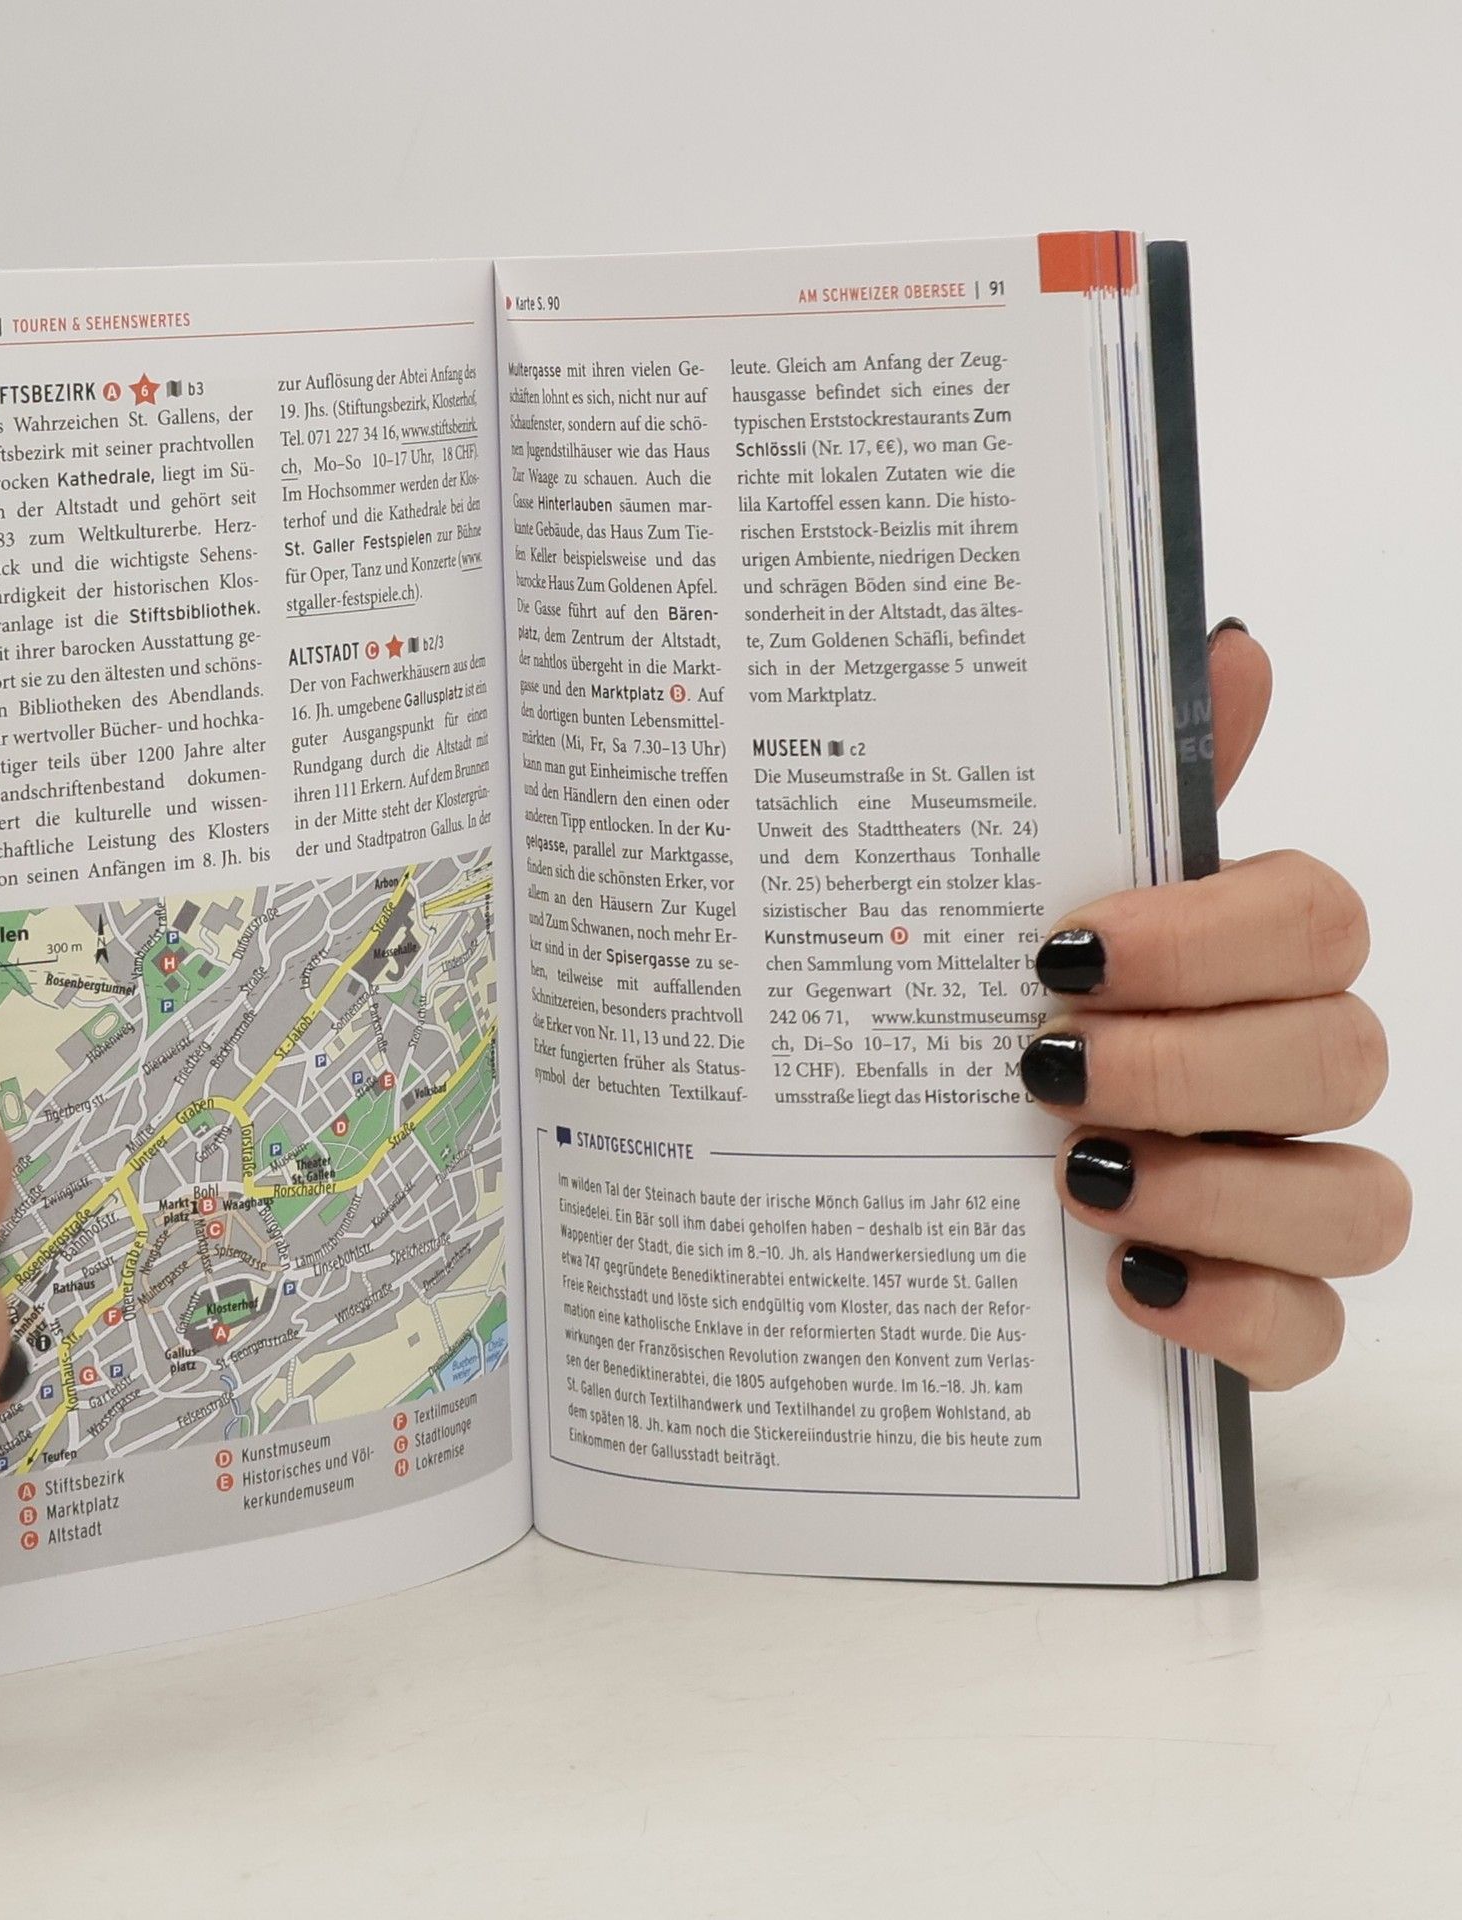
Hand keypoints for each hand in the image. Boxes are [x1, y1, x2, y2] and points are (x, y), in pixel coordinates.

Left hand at [1021, 623, 1408, 1387]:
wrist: (852, 1171)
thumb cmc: (951, 1013)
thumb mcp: (992, 898)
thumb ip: (1114, 790)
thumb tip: (1230, 644)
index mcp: (1225, 961)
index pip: (1317, 918)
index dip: (1209, 935)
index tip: (1059, 952)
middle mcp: (1276, 1073)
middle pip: (1348, 1055)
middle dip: (1194, 1065)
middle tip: (1043, 1070)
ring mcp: (1277, 1202)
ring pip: (1365, 1202)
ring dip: (1222, 1189)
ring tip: (1078, 1181)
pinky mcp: (1250, 1315)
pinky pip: (1312, 1332)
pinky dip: (1232, 1314)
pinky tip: (1123, 1283)